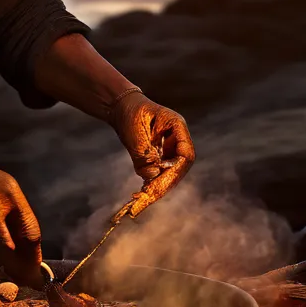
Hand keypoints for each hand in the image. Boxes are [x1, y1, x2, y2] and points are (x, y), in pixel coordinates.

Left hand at [110, 91, 194, 216]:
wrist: (120, 107)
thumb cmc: (128, 112)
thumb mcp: (134, 130)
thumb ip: (143, 153)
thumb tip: (151, 176)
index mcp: (177, 126)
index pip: (185, 154)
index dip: (175, 171)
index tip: (160, 183)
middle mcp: (177, 138)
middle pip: (180, 166)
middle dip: (167, 183)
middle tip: (150, 198)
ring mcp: (170, 147)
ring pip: (172, 172)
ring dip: (160, 186)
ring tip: (144, 200)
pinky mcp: (161, 155)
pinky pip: (161, 172)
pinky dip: (154, 183)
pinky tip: (143, 194)